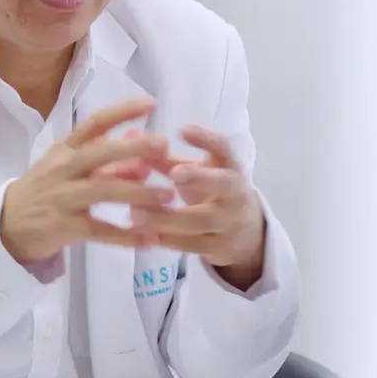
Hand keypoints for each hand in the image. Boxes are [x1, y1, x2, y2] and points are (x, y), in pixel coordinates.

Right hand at [0, 99, 179, 264]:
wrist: (6, 225)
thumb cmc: (46, 189)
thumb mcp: (70, 166)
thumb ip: (106, 153)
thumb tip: (140, 135)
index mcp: (66, 149)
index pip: (94, 123)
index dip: (122, 111)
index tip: (150, 104)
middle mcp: (63, 169)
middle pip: (99, 153)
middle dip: (132, 148)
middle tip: (164, 146)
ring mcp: (62, 198)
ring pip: (103, 191)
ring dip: (138, 193)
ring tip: (168, 196)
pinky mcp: (63, 227)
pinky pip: (99, 230)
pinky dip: (125, 235)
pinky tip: (149, 238)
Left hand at [109, 125, 267, 289]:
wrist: (246, 233)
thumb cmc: (212, 192)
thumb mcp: (197, 173)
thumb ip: (166, 160)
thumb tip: (130, 139)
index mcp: (230, 168)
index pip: (225, 149)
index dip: (206, 139)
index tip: (182, 130)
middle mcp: (235, 193)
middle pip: (222, 184)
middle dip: (199, 177)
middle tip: (174, 173)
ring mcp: (230, 223)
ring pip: (201, 221)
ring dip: (167, 217)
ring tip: (136, 213)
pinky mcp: (219, 247)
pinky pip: (192, 245)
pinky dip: (167, 240)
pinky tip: (143, 235)